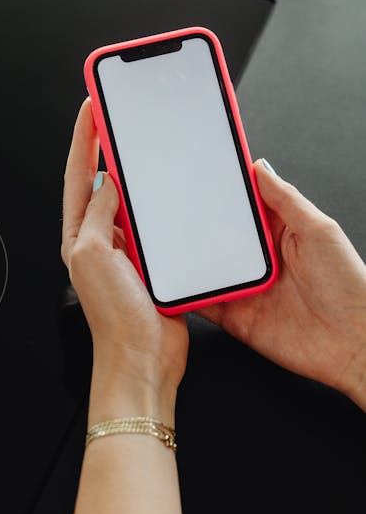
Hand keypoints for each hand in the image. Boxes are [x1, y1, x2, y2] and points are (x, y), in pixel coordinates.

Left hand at [61, 99, 188, 404]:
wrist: (144, 357)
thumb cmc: (116, 318)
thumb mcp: (95, 255)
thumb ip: (101, 214)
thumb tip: (109, 183)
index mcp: (79, 234)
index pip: (78, 175)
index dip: (83, 139)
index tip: (91, 107)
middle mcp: (101, 238)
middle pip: (102, 181)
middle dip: (106, 147)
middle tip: (116, 115)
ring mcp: (128, 248)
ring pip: (131, 199)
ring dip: (136, 172)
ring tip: (142, 143)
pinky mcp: (154, 259)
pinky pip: (156, 220)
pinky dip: (160, 201)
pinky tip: (170, 190)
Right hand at [198, 159, 365, 409]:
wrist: (354, 346)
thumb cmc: (350, 288)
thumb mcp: (319, 231)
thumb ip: (286, 200)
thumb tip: (260, 168)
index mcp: (281, 234)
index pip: (245, 208)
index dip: (225, 194)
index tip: (201, 177)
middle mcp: (261, 261)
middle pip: (220, 238)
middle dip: (198, 227)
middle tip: (176, 211)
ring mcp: (247, 289)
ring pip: (207, 269)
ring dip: (189, 260)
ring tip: (166, 245)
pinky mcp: (236, 318)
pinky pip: (205, 304)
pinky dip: (188, 295)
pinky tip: (174, 284)